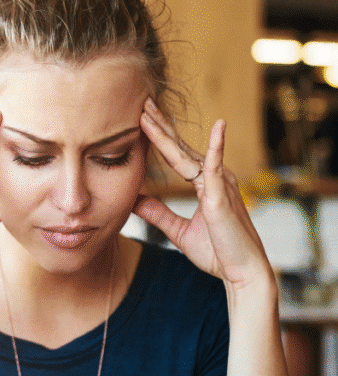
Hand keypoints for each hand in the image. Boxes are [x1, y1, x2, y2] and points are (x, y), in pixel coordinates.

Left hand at [133, 98, 271, 289]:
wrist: (241, 273)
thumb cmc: (218, 253)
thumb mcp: (179, 232)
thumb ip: (158, 214)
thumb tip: (134, 200)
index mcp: (205, 184)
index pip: (177, 155)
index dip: (159, 137)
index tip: (142, 118)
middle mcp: (214, 178)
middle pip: (181, 147)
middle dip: (161, 126)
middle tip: (142, 102)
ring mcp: (219, 184)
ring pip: (189, 154)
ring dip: (169, 133)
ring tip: (151, 113)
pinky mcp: (222, 196)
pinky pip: (218, 167)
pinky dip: (217, 146)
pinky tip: (219, 126)